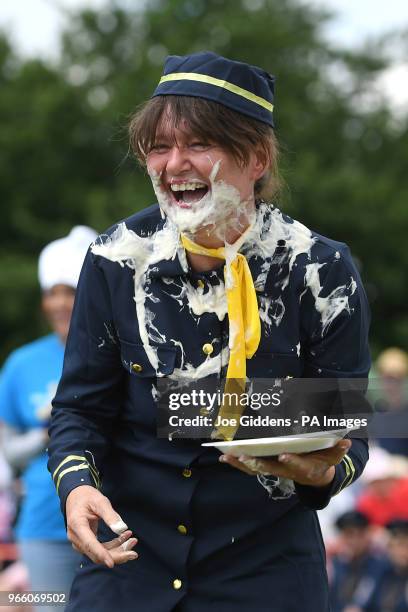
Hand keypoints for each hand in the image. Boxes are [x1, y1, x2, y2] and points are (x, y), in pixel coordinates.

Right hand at [66, 485, 137, 567]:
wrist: (76, 496)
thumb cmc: (88, 497)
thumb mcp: (100, 501)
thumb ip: (110, 515)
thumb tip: (122, 529)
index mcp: (77, 525)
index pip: (89, 544)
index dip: (101, 554)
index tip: (112, 564)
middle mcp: (76, 537)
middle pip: (96, 554)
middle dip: (116, 555)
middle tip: (134, 553)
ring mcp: (80, 542)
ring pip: (100, 554)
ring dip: (117, 551)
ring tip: (132, 540)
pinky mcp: (86, 543)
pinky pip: (100, 549)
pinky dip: (114, 546)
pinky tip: (125, 537)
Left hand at [219, 439, 351, 486]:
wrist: (315, 476)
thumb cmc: (322, 460)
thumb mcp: (333, 455)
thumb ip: (338, 449)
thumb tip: (346, 442)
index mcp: (304, 468)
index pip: (297, 464)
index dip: (291, 461)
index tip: (284, 455)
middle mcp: (287, 472)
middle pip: (270, 469)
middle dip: (258, 464)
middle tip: (245, 457)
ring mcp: (275, 471)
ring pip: (256, 470)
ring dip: (242, 464)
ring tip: (228, 456)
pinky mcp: (266, 469)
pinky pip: (249, 469)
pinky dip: (237, 464)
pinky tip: (224, 456)